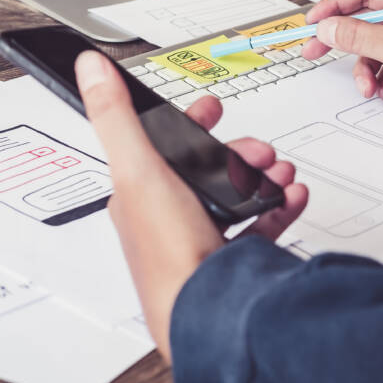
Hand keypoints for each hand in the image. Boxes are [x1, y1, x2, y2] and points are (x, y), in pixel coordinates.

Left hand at [75, 51, 307, 361]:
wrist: (208, 313)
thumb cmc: (167, 251)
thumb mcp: (138, 169)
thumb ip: (116, 116)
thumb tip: (90, 69)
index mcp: (140, 196)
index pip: (163, 147)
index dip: (191, 124)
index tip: (212, 108)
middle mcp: (169, 219)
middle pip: (207, 171)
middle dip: (240, 152)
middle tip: (259, 150)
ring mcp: (202, 242)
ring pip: (237, 196)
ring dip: (264, 177)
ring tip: (281, 172)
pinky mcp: (234, 264)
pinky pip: (262, 227)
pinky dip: (281, 207)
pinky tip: (292, 197)